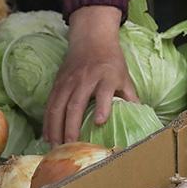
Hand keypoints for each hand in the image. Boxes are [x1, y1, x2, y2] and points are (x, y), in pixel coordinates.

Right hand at [43, 6, 138, 145]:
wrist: (91, 39)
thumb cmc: (111, 61)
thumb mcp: (124, 76)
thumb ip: (130, 97)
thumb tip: (139, 119)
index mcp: (106, 76)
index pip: (105, 91)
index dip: (103, 106)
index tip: (100, 122)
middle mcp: (86, 79)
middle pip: (76, 103)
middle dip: (71, 126)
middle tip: (71, 146)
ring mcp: (69, 81)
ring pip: (58, 106)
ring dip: (55, 128)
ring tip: (55, 147)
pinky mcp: (57, 83)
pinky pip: (49, 104)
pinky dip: (47, 122)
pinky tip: (47, 136)